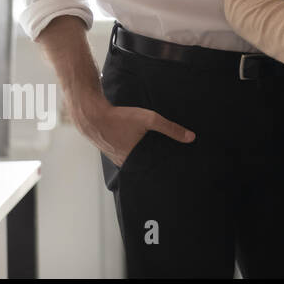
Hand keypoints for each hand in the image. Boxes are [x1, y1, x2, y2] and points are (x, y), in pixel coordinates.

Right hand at [74, 94, 194, 167]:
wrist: (92, 114)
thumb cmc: (120, 118)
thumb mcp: (149, 120)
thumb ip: (170, 128)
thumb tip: (190, 137)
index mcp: (132, 161)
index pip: (153, 169)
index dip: (163, 166)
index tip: (175, 165)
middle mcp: (123, 162)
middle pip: (144, 164)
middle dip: (155, 160)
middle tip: (168, 156)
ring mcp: (115, 157)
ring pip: (134, 158)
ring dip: (143, 154)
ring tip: (155, 148)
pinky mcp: (111, 149)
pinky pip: (126, 151)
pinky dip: (133, 148)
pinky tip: (139, 141)